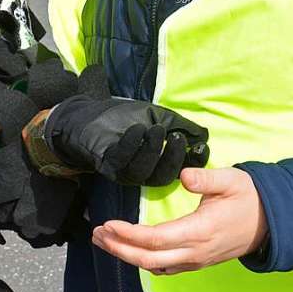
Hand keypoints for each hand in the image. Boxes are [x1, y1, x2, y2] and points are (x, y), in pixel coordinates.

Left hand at [45, 96, 208, 185]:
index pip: (176, 171)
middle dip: (172, 158)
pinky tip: (137, 130)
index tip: (197, 144)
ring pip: (142, 172)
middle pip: (161, 177)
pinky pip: (121, 160)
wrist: (90, 114)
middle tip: (177, 137)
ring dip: (152, 150)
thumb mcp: (156, 116)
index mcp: (154, 164)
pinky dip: (131, 144)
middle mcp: (140, 173)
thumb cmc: (124, 117)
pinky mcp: (106, 164)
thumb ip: (178, 125)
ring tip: (156, 129)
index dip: (189, 161)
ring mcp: (123, 171)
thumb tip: (202, 135)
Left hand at [92, 167, 267, 274]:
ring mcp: (196, 260)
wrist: (271, 223)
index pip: (156, 239)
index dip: (129, 234)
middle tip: (96, 234)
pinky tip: (130, 250)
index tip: (108, 224)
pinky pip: (165, 269)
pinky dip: (143, 262)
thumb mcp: (231, 180)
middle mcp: (195, 251)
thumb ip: (206, 178)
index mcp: (200, 231)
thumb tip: (184, 175)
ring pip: (154, 267)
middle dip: (118, 248)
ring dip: (126, 255)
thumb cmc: (249, 198)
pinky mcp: (197, 262)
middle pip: (148, 259)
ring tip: (104, 240)